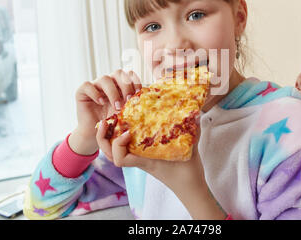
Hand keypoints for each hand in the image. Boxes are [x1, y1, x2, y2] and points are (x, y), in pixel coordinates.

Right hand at [69, 70, 141, 154]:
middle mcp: (109, 82)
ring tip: (116, 106)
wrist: (96, 134)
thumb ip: (135, 105)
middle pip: (119, 73)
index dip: (135, 82)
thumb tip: (150, 100)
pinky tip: (100, 102)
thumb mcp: (127, 114)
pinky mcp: (82, 92)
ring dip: (113, 92)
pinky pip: (87, 85)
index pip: (130, 75)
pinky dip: (95, 93)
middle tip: (128, 101)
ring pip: (105, 78)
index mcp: (121, 85)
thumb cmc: (114, 123)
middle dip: (126, 86)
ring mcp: (95, 85)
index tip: (139, 95)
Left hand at [96, 115, 225, 218]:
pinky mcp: (144, 156)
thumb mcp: (190, 150)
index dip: (118, 144)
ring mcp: (139, 159)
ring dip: (109, 138)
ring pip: (115, 152)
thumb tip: (195, 113)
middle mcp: (138, 160)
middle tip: (107, 121)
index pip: (119, 159)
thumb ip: (193, 131)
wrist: (189, 187)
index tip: (128, 132)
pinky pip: (126, 148)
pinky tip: (129, 125)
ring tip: (113, 121)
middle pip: (110, 154)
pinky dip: (121, 138)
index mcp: (145, 161)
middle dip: (104, 138)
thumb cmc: (188, 173)